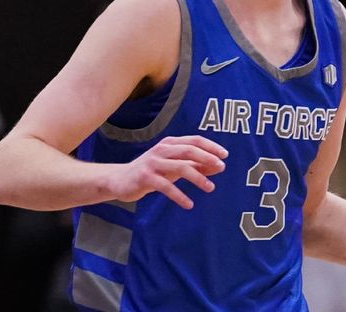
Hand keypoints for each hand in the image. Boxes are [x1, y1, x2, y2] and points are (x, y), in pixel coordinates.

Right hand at [108, 135, 227, 208]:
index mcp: (170, 143)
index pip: (194, 140)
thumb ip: (194, 165)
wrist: (120, 180)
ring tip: (210, 188)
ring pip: (180, 167)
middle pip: (189, 150)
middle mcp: (162, 150)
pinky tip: (189, 204)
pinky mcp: (145, 177)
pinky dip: (179, 195)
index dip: (211, 147)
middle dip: (207, 158)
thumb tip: (218, 166)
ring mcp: (153, 163)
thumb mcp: (174, 166)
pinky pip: (166, 186)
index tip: (225, 155)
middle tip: (222, 168)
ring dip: (198, 177)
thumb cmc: (152, 172)